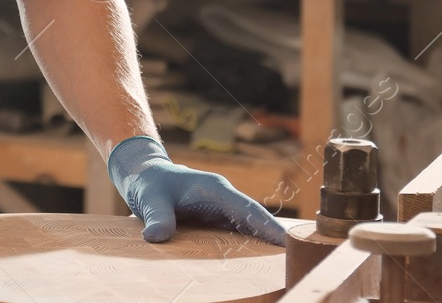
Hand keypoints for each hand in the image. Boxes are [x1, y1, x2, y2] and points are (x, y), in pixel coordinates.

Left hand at [107, 134, 287, 246]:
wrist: (145, 177)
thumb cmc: (150, 183)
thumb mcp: (150, 198)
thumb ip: (157, 216)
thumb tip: (156, 237)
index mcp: (215, 188)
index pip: (248, 208)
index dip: (268, 225)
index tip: (288, 241)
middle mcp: (224, 198)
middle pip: (256, 220)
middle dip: (275, 238)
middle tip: (296, 259)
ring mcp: (223, 209)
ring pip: (250, 228)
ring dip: (264, 244)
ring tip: (284, 266)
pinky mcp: (217, 220)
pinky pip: (238, 234)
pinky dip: (249, 246)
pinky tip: (258, 264)